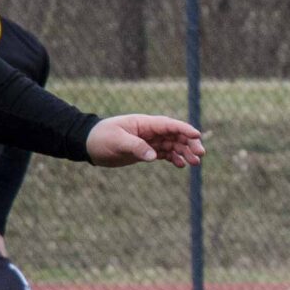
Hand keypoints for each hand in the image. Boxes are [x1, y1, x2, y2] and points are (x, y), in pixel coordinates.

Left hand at [87, 114, 205, 167]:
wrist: (89, 145)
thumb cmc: (101, 138)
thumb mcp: (118, 141)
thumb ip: (136, 147)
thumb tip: (154, 157)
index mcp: (145, 123)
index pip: (168, 125)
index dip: (184, 129)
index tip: (197, 135)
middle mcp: (149, 131)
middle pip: (175, 135)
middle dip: (189, 143)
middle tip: (200, 154)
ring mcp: (148, 141)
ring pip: (172, 145)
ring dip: (184, 152)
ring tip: (195, 163)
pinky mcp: (145, 151)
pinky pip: (164, 153)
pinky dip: (174, 158)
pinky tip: (181, 165)